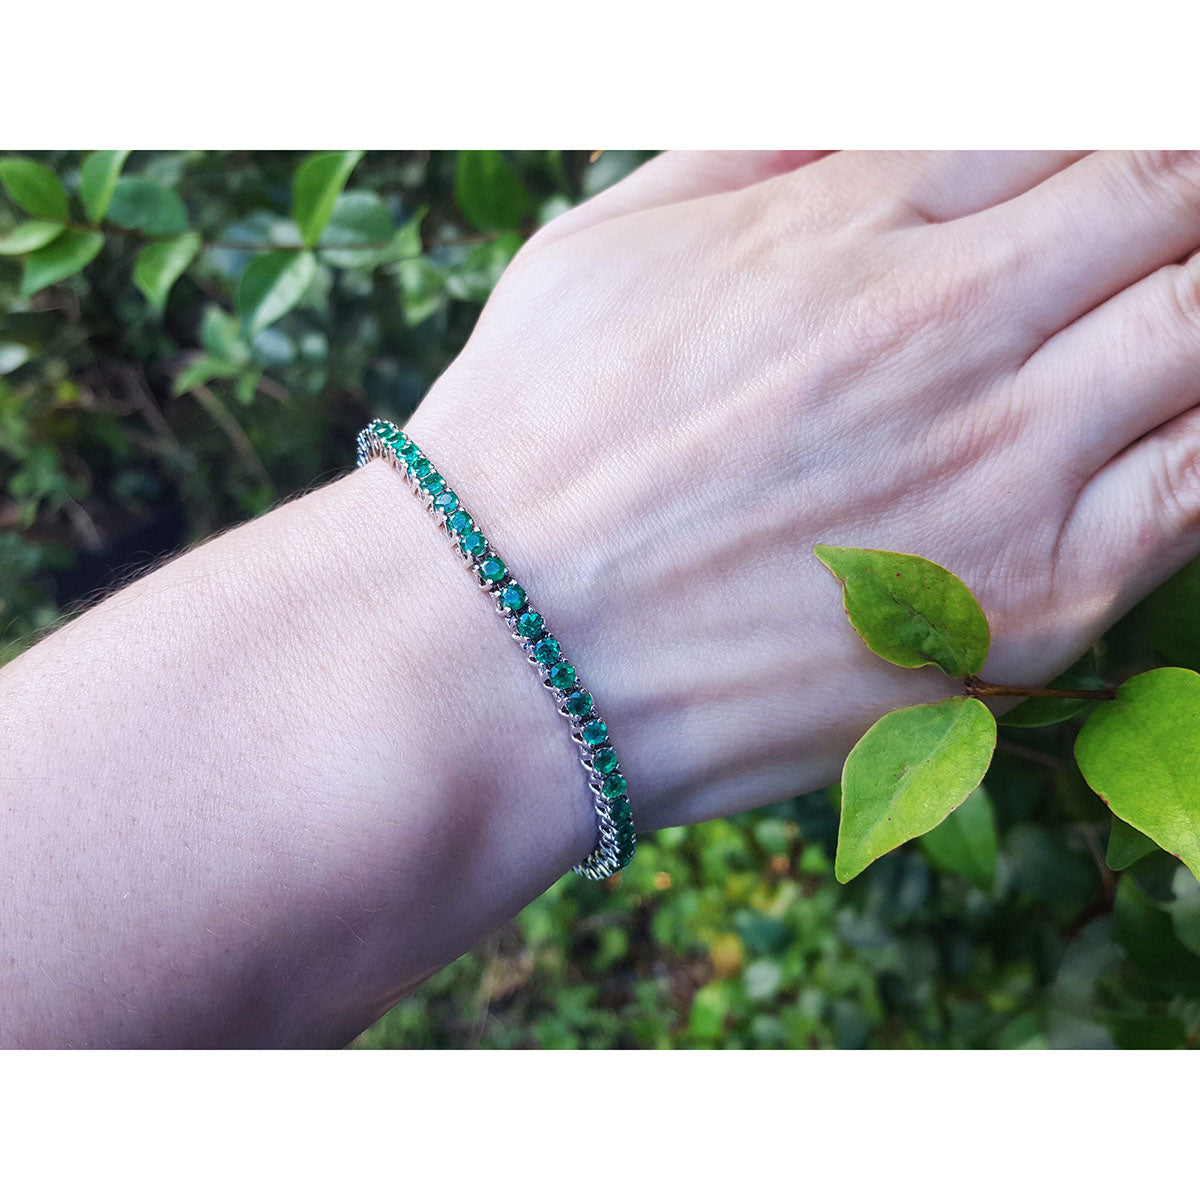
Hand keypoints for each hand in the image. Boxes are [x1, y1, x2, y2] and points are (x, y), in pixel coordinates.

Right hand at [407, 150, 1199, 832]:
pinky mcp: (1028, 606)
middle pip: (1171, 198)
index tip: (1118, 152)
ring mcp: (1002, 470)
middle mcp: (945, 329)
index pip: (1069, 110)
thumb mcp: (607, 244)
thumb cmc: (531, 448)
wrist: (498, 654)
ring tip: (1156, 307)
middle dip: (1183, 197)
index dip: (1124, 118)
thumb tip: (875, 102)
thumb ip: (754, 146)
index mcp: (846, 223)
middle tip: (1159, 225)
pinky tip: (1174, 418)